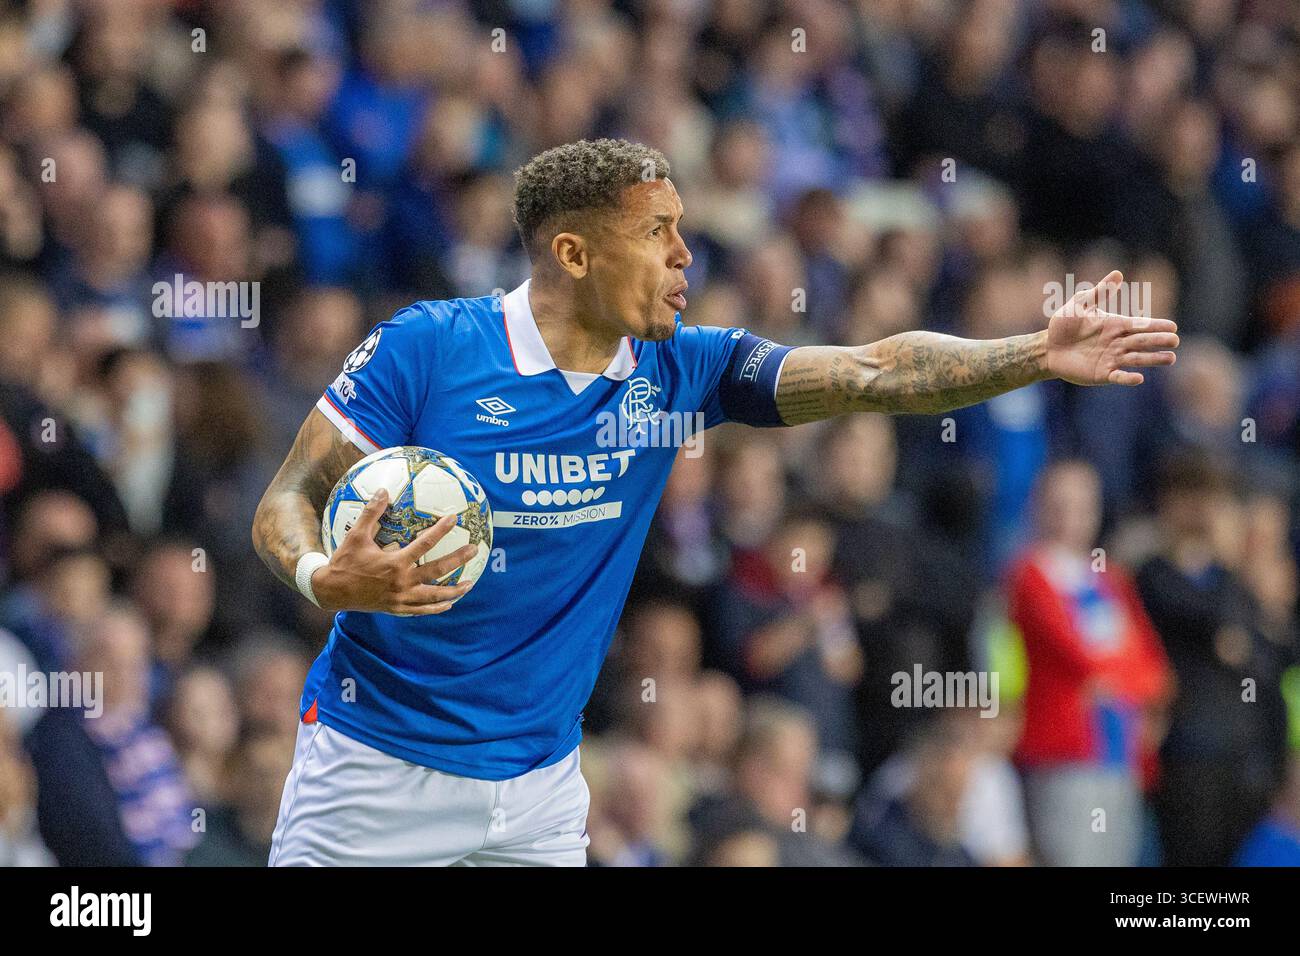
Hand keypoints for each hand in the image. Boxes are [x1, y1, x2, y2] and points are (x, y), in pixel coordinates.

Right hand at [311, 489, 479, 614]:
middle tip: (474, 550)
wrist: (331, 591)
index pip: (424, 544)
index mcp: (395, 563)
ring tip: (470, 584)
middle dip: (458, 559)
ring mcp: (401, 598)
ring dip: (454, 591)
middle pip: (438, 571)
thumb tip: (383, 490)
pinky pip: (422, 610)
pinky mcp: (397, 609)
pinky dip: (436, 607)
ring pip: (434, 596)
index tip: (454, 519)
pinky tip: (448, 603)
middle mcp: (402, 582)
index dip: (440, 530)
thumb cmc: (344, 561)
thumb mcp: (356, 535)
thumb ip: (371, 513)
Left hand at [1046, 270, 1178, 385]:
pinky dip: (1128, 378)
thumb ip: (1099, 292)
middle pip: (1142, 341)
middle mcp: (1118, 342)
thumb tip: (1118, 274)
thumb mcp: (1080, 305)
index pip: (1140, 325)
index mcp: (1116, 325)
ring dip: (1152, 359)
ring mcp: (1111, 359)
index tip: (1173, 327)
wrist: (1047, 347)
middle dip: (1159, 341)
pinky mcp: (1102, 374)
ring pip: (1136, 358)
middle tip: (1175, 341)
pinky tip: (1139, 378)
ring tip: (1170, 358)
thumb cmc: (1064, 324)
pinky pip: (1118, 376)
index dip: (1156, 326)